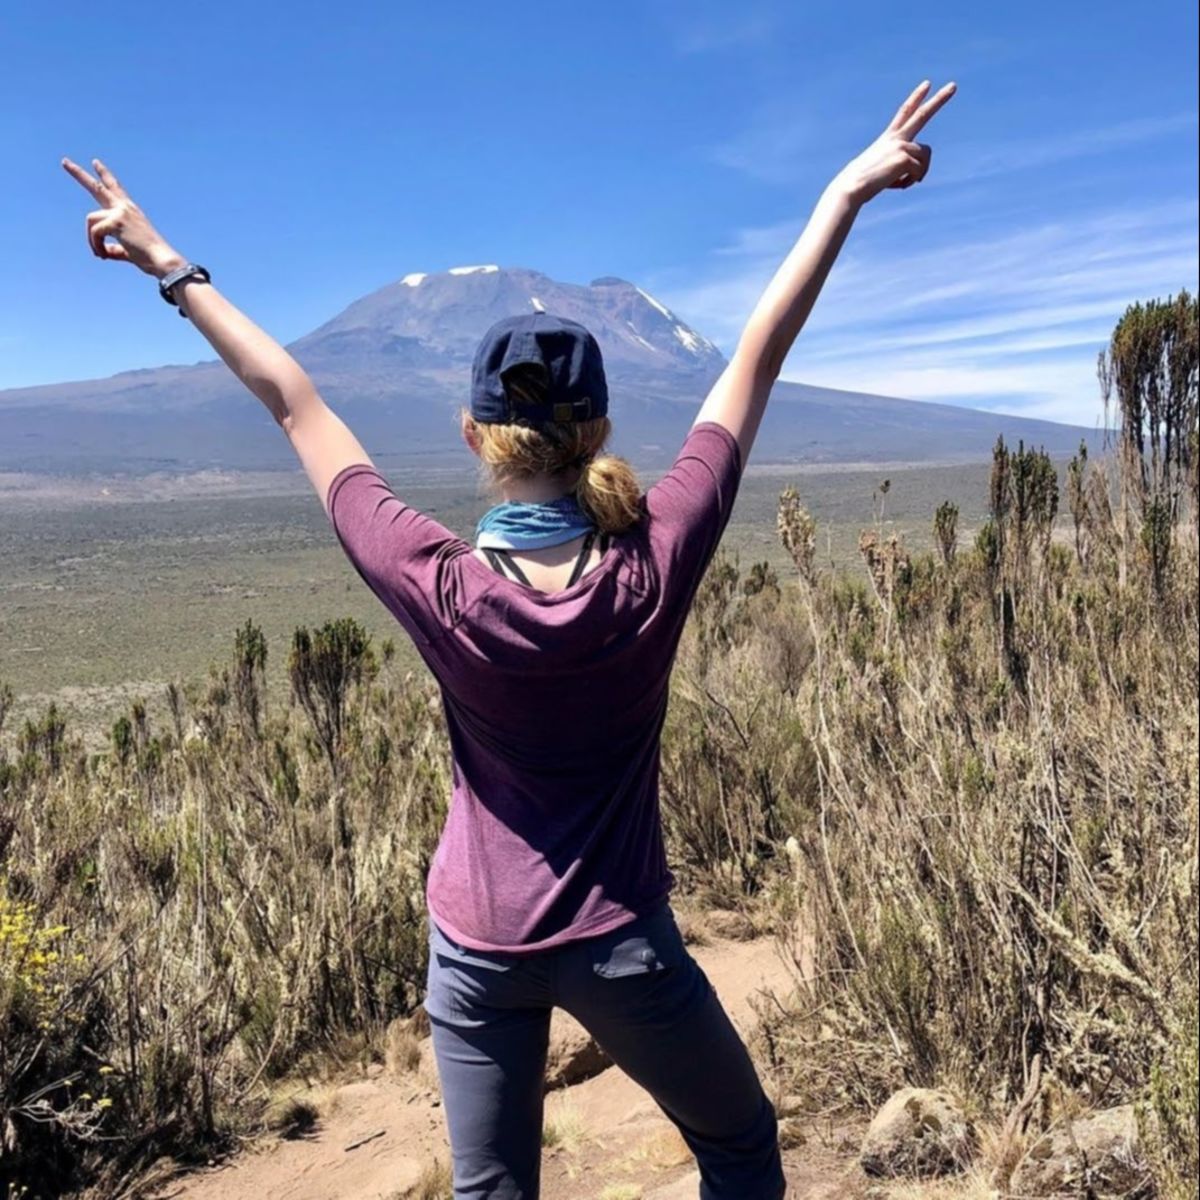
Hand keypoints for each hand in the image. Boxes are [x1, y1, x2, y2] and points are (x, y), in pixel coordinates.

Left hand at [61, 157, 185, 277]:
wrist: (161, 260)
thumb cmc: (149, 258)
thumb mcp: (128, 251)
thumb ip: (114, 248)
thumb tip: (103, 252)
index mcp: (129, 210)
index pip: (115, 188)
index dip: (104, 174)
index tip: (95, 162)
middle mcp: (125, 207)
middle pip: (97, 186)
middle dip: (79, 174)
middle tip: (64, 161)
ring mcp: (120, 212)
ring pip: (91, 220)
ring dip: (91, 239)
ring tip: (100, 254)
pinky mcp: (116, 221)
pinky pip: (95, 232)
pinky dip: (96, 245)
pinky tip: (103, 256)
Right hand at [833, 80, 956, 205]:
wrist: (852, 186)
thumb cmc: (861, 184)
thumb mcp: (881, 170)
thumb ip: (900, 166)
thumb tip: (917, 174)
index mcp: (888, 138)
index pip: (905, 112)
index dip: (916, 97)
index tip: (927, 84)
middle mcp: (896, 138)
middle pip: (922, 115)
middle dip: (939, 100)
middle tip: (954, 86)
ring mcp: (901, 146)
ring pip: (925, 157)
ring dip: (918, 172)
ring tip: (902, 182)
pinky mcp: (905, 158)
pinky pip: (919, 171)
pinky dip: (911, 181)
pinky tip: (898, 186)